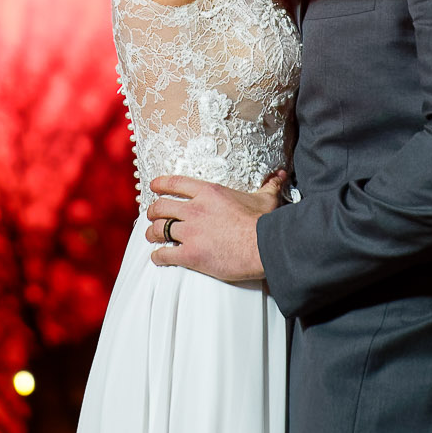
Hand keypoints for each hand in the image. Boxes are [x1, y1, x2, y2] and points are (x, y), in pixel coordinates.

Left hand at [143, 170, 285, 281]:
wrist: (264, 246)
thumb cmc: (264, 222)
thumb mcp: (266, 198)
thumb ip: (269, 185)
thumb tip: (280, 175)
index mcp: (208, 193)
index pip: (175, 183)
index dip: (160, 184)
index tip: (153, 187)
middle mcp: (195, 210)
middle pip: (161, 207)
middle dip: (152, 212)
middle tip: (152, 216)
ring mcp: (190, 233)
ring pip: (159, 229)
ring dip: (152, 233)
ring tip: (151, 236)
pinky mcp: (190, 255)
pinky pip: (164, 254)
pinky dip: (158, 256)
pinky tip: (158, 257)